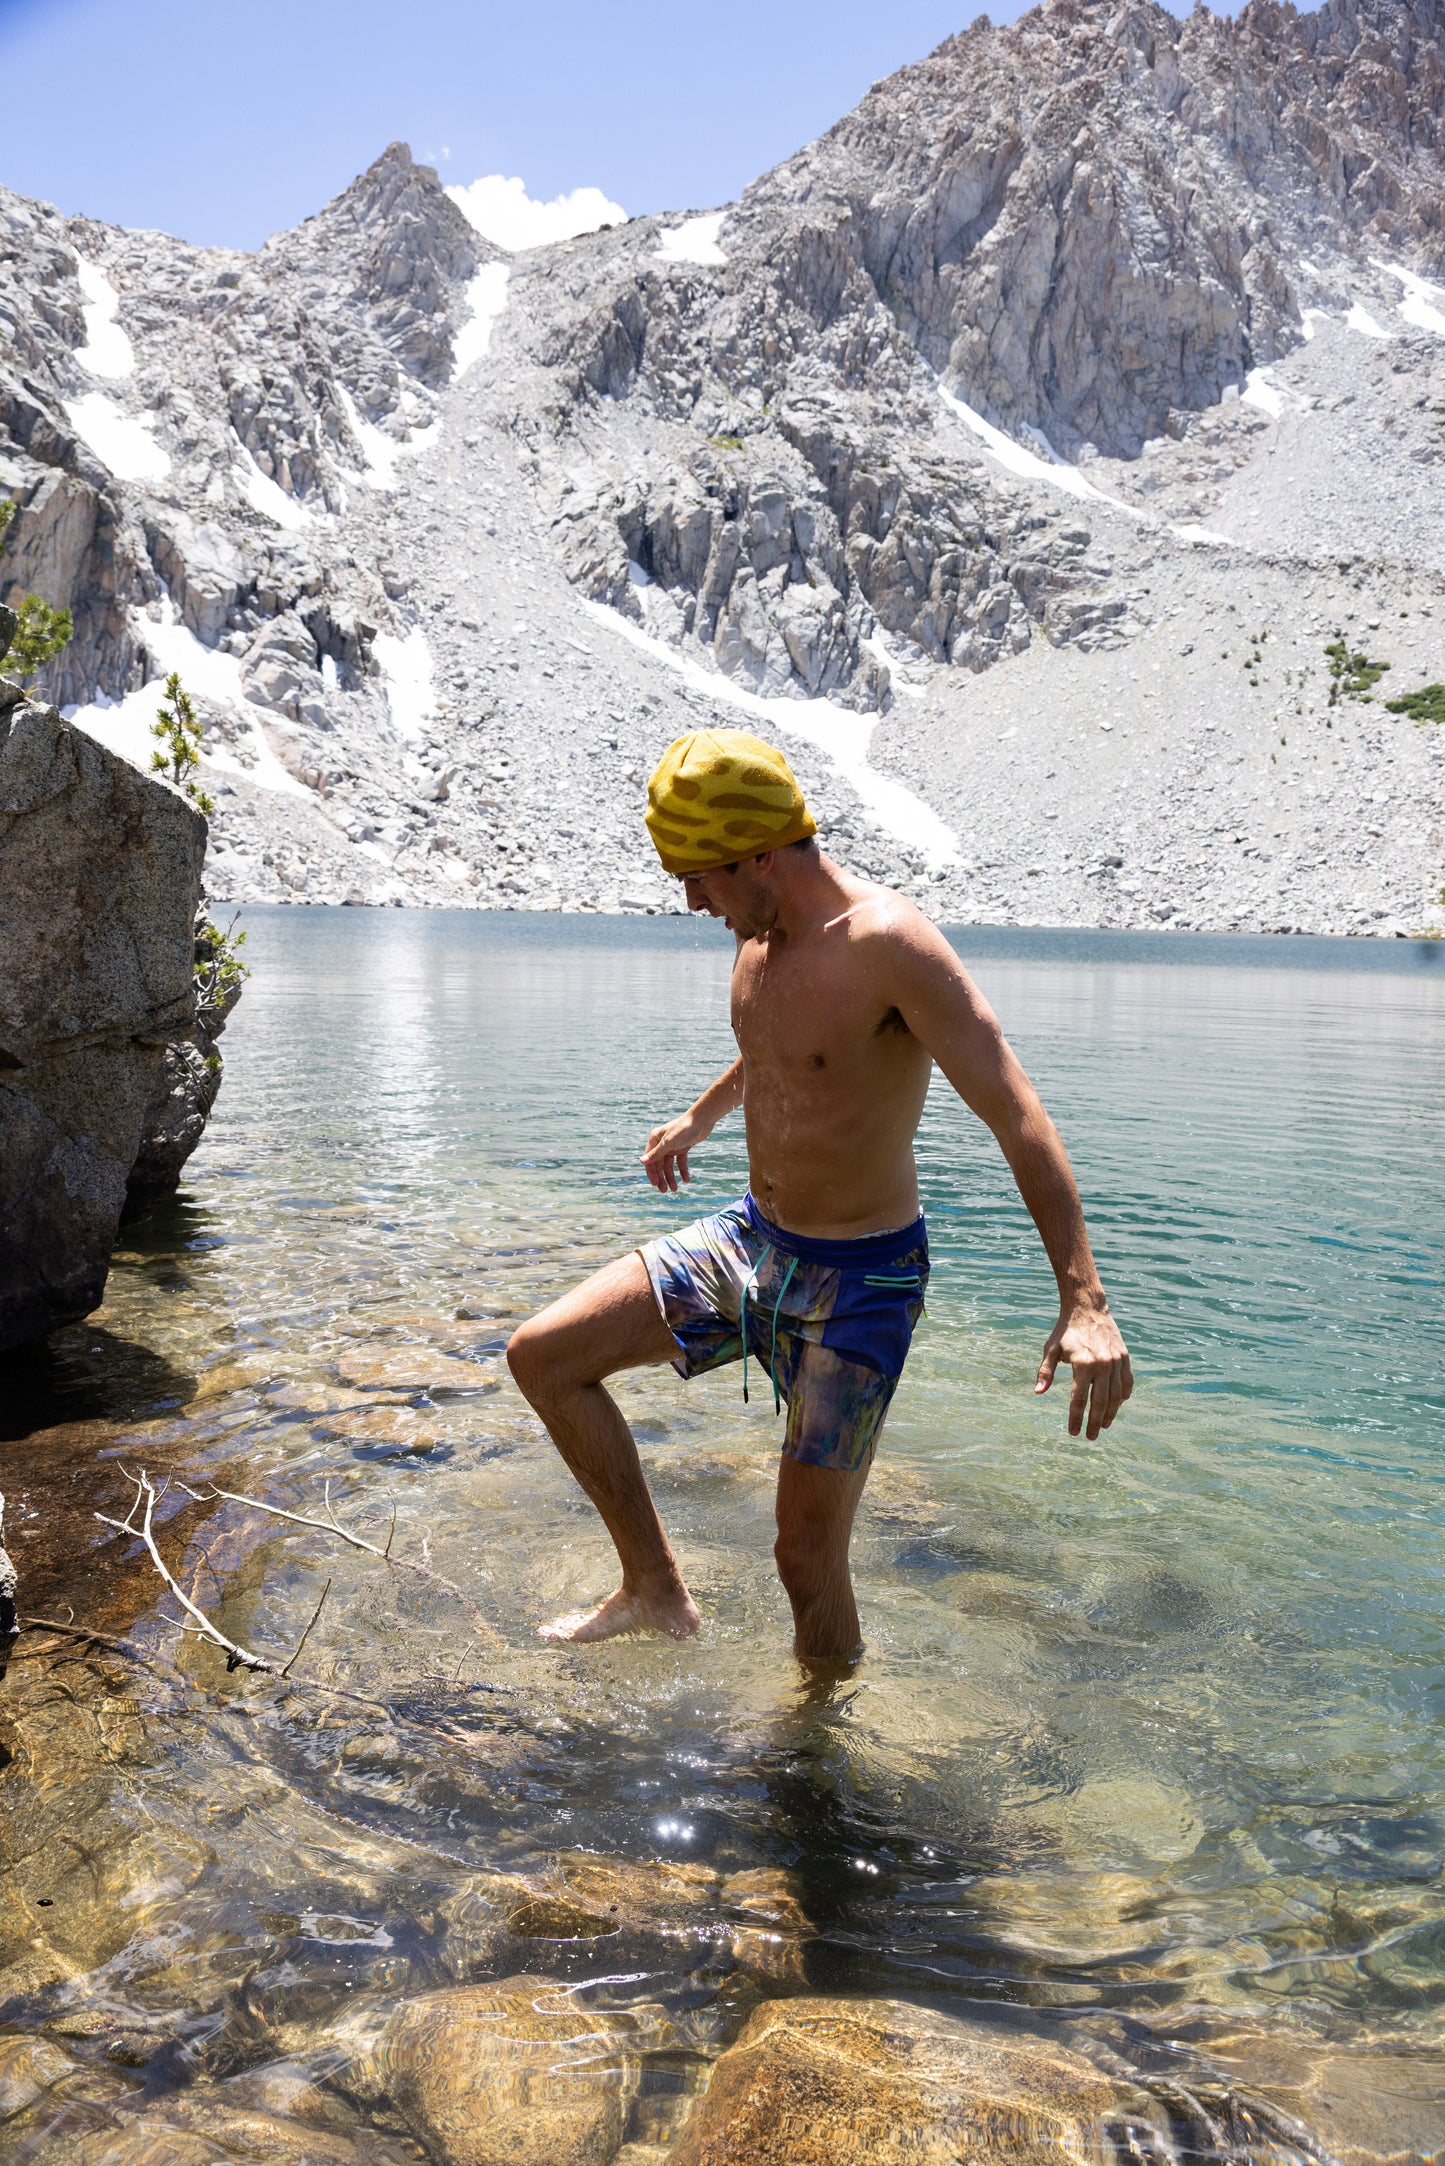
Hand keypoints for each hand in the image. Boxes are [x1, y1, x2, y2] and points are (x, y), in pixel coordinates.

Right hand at [641, 1112, 708, 1192]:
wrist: (702, 1121)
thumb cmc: (683, 1129)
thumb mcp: (669, 1142)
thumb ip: (656, 1153)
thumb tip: (642, 1162)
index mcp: (654, 1140)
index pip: (650, 1159)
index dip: (652, 1173)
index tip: (655, 1185)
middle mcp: (662, 1143)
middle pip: (659, 1164)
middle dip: (662, 1178)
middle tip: (665, 1191)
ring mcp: (672, 1146)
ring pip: (669, 1165)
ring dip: (671, 1177)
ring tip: (675, 1189)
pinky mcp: (683, 1147)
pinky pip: (680, 1162)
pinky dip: (683, 1171)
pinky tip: (686, 1180)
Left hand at [1034, 1301, 1132, 1438]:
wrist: (1087, 1308)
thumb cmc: (1065, 1330)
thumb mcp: (1050, 1349)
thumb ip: (1045, 1372)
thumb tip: (1038, 1393)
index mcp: (1083, 1364)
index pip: (1079, 1399)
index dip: (1076, 1418)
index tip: (1073, 1433)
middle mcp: (1102, 1364)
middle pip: (1101, 1402)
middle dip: (1095, 1423)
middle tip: (1090, 1437)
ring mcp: (1116, 1361)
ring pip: (1116, 1396)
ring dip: (1111, 1413)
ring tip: (1103, 1425)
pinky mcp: (1124, 1358)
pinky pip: (1127, 1382)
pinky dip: (1123, 1396)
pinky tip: (1117, 1406)